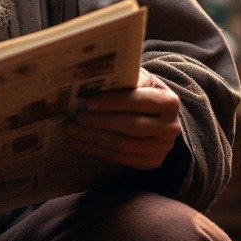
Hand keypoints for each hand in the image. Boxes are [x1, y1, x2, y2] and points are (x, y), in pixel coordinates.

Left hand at [64, 70, 180, 169]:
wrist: (158, 115)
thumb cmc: (141, 91)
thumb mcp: (138, 79)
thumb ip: (123, 78)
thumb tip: (93, 78)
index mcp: (168, 101)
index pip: (137, 101)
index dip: (112, 103)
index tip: (88, 103)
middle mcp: (170, 127)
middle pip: (130, 126)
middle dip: (99, 122)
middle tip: (75, 117)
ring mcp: (162, 147)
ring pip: (123, 145)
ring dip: (92, 138)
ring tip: (70, 130)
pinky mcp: (151, 161)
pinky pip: (120, 159)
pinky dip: (95, 150)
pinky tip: (77, 143)